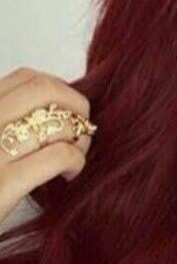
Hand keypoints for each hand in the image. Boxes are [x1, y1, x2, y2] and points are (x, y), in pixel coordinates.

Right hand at [0, 66, 93, 224]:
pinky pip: (57, 156)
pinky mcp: (1, 186)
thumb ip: (5, 123)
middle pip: (45, 90)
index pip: (25, 77)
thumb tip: (56, 111)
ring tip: (75, 155)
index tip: (65, 111)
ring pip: (56, 123)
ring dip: (79, 137)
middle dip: (76, 105)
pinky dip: (74, 160)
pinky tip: (69, 174)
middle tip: (80, 130)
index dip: (58, 90)